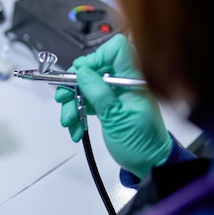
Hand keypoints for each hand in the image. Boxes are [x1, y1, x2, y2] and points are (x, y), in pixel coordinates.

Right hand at [54, 34, 171, 178]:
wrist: (149, 164)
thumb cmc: (143, 143)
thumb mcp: (117, 118)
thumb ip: (98, 92)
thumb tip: (82, 71)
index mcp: (133, 80)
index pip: (116, 50)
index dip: (96, 57)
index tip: (82, 75)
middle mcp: (123, 84)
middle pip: (93, 69)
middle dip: (74, 85)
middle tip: (64, 98)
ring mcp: (114, 95)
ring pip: (85, 87)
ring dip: (72, 103)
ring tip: (69, 120)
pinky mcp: (107, 106)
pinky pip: (86, 102)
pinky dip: (77, 113)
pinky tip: (76, 127)